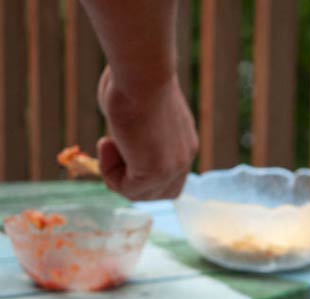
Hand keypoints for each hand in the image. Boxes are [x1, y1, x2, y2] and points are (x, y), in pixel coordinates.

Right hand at [96, 66, 197, 199]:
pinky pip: (126, 189)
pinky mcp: (154, 172)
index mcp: (184, 143)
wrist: (141, 73)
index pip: (170, 178)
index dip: (141, 171)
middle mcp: (184, 158)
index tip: (121, 145)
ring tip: (108, 143)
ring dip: (117, 176)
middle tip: (110, 150)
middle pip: (161, 194)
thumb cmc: (134, 79)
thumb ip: (136, 132)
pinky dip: (109, 171)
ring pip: (143, 195)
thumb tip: (120, 139)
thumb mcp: (138, 109)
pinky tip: (106, 142)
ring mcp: (173, 167)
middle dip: (130, 180)